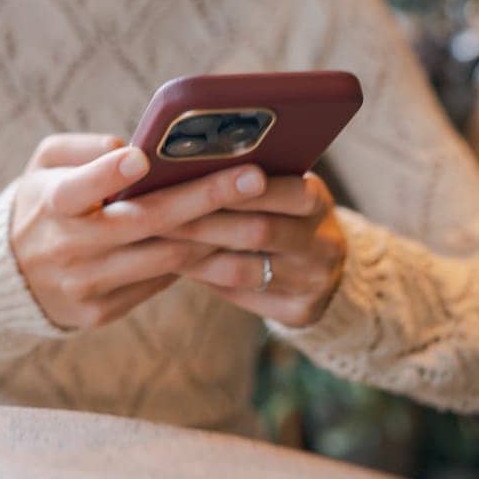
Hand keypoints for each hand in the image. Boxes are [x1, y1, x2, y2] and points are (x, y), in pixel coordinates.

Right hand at [9, 133, 269, 330]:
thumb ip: (83, 150)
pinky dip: (196, 262)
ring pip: (164, 258)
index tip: (142, 158)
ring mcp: (86, 285)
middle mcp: (68, 249)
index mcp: (50, 205)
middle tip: (255, 177)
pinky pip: (159, 283)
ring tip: (261, 208)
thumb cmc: (40, 201)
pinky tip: (231, 241)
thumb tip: (135, 149)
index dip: (107, 174)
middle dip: (204, 198)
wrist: (4, 277)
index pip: (76, 190)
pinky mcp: (100, 313)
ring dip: (216, 235)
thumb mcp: (44, 165)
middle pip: (145, 223)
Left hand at [164, 172, 345, 327]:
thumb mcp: (281, 186)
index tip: (183, 181)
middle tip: (155, 214)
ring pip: (243, 270)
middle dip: (202, 222)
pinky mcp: (302, 313)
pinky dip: (210, 281)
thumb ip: (245, 178)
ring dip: (196, 256)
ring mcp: (315, 282)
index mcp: (318, 200)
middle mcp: (324, 243)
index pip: (278, 190)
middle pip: (256, 231)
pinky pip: (245, 298)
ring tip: (158, 243)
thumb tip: (182, 165)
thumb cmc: (283, 211)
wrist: (323, 263)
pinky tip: (181, 269)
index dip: (232, 187)